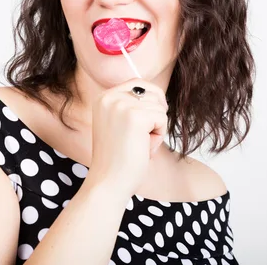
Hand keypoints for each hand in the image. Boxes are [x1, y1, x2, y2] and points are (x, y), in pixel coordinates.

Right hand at [85, 78, 168, 201]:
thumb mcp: (118, 123)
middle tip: (142, 137)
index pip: (138, 83)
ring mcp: (121, 105)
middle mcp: (110, 97)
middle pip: (152, 92)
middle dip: (155, 115)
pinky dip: (158, 135)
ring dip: (156, 128)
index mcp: (103, 97)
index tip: (146, 123)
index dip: (151, 101)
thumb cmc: (118, 158)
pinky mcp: (135, 116)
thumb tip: (159, 95)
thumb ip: (130, 106)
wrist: (108, 182)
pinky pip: (162, 118)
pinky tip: (144, 148)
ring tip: (140, 144)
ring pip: (159, 106)